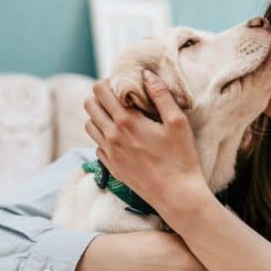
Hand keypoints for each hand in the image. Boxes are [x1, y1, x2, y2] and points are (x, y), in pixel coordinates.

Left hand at [83, 71, 209, 218]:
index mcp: (127, 121)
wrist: (176, 195)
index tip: (125, 85)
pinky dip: (103, 136)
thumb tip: (146, 74)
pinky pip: (96, 145)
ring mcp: (109, 153)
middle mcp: (112, 135)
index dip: (110, 82)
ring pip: (89, 125)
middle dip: (102, 96)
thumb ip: (161, 95)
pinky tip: (121, 138)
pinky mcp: (111, 167)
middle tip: (121, 98)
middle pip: (89, 104)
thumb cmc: (181, 158)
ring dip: (99, 115)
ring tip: (119, 116)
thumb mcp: (178, 123)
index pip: (101, 90)